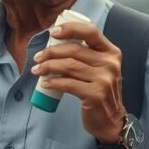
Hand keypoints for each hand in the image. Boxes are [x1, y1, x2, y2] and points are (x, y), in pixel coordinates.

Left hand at [30, 22, 126, 143]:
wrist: (110, 119)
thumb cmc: (98, 90)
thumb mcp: (98, 68)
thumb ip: (84, 55)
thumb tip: (53, 42)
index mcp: (111, 52)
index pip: (90, 31)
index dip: (70, 29)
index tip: (52, 32)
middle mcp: (110, 63)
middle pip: (74, 50)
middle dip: (51, 52)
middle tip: (38, 57)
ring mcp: (105, 79)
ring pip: (68, 66)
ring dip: (48, 66)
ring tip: (37, 70)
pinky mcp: (96, 94)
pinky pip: (68, 84)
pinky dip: (53, 82)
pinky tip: (45, 83)